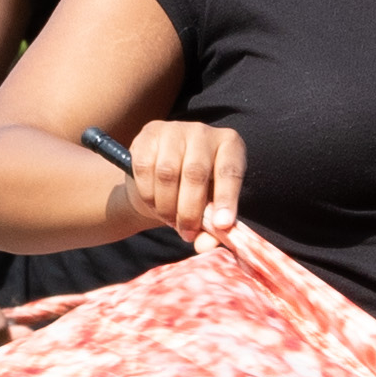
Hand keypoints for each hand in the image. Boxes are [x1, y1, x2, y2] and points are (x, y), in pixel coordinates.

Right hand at [121, 120, 246, 245]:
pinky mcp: (149, 134)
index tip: (222, 225)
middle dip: (189, 211)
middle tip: (187, 234)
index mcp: (230, 144)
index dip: (227, 199)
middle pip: (195, 174)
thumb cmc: (195, 191)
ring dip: (166, 206)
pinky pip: (145, 169)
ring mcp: (174, 129)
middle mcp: (204, 131)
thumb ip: (211, 227)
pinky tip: (155, 203)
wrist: (162, 174)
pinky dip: (148, 195)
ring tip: (170, 220)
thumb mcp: (210, 207)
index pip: (230, 171)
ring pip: (167, 173)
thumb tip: (204, 247)